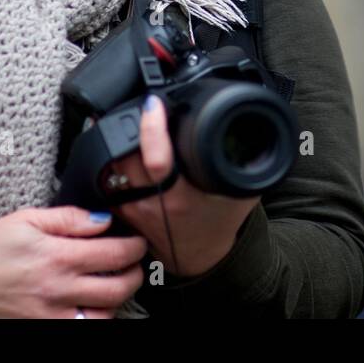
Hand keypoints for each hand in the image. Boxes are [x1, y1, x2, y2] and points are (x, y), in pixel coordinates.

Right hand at [0, 206, 147, 317]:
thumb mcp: (25, 219)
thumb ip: (69, 218)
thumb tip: (102, 219)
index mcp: (55, 256)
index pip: (115, 253)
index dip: (135, 245)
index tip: (137, 240)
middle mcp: (55, 290)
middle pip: (118, 288)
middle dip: (135, 273)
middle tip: (133, 263)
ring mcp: (48, 316)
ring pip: (104, 316)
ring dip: (116, 300)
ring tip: (112, 284)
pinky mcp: (39, 330)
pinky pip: (80, 329)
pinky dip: (93, 319)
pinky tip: (90, 305)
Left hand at [108, 94, 259, 278]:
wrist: (202, 258)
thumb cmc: (221, 221)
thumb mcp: (243, 190)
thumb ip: (248, 160)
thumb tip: (256, 127)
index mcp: (182, 195)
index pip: (157, 159)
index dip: (152, 128)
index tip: (154, 104)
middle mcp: (152, 202)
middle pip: (125, 156)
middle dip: (128, 125)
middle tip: (137, 104)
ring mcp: (133, 208)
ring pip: (110, 166)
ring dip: (116, 141)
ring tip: (124, 118)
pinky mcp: (122, 210)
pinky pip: (108, 179)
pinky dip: (112, 160)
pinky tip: (120, 145)